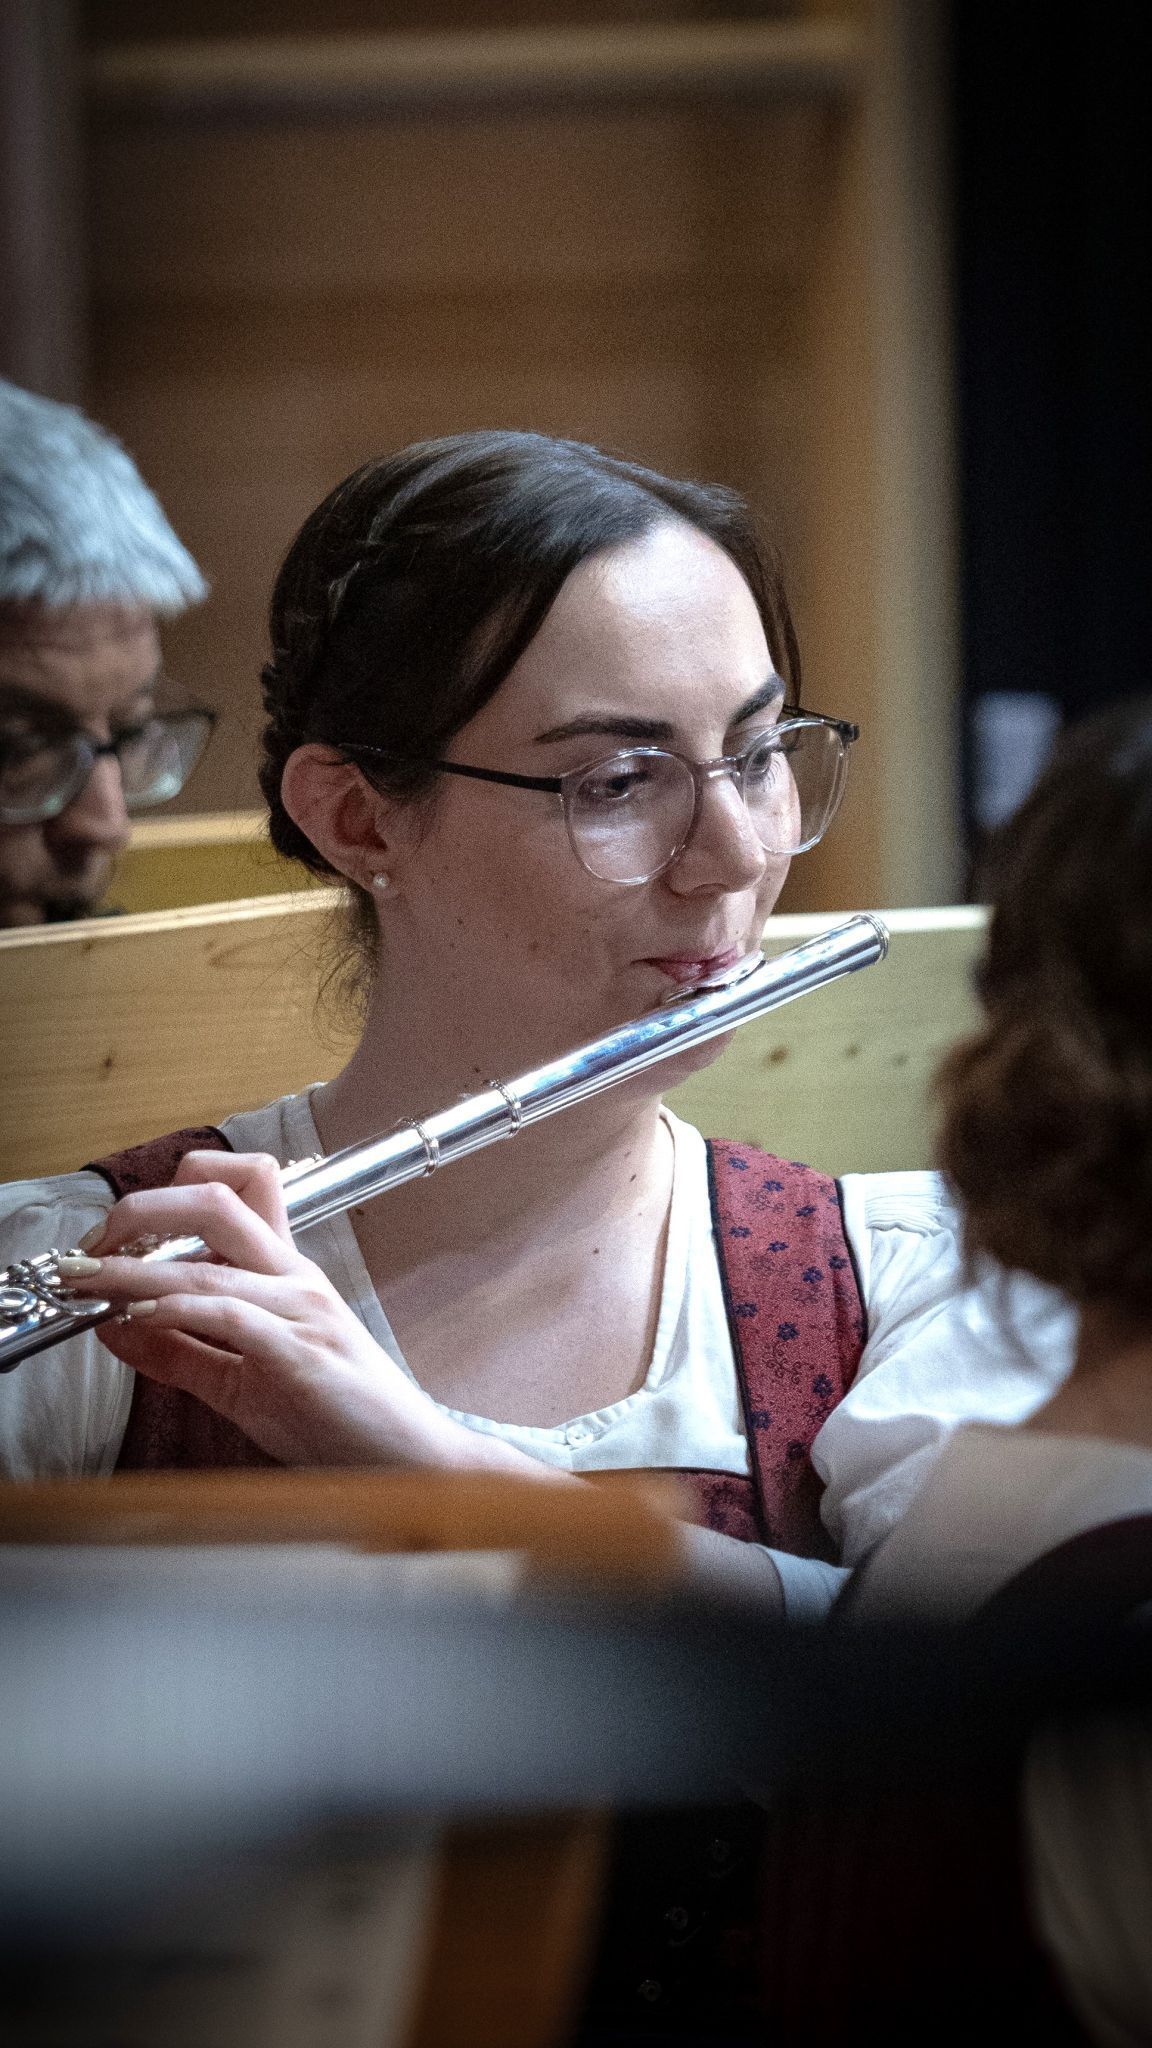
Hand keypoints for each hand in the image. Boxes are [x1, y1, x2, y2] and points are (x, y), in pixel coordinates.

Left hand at [60, 1151, 552, 1475]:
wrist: (407, 1462)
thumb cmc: (338, 1421)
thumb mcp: (243, 1383)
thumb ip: (180, 1352)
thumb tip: (112, 1324)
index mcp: (286, 1274)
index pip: (243, 1185)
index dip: (175, 1186)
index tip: (123, 1225)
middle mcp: (295, 1278)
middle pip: (216, 1198)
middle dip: (141, 1209)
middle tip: (92, 1243)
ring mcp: (301, 1310)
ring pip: (206, 1263)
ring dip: (133, 1269)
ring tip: (88, 1281)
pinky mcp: (300, 1353)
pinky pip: (227, 1313)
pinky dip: (174, 1308)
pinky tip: (138, 1316)